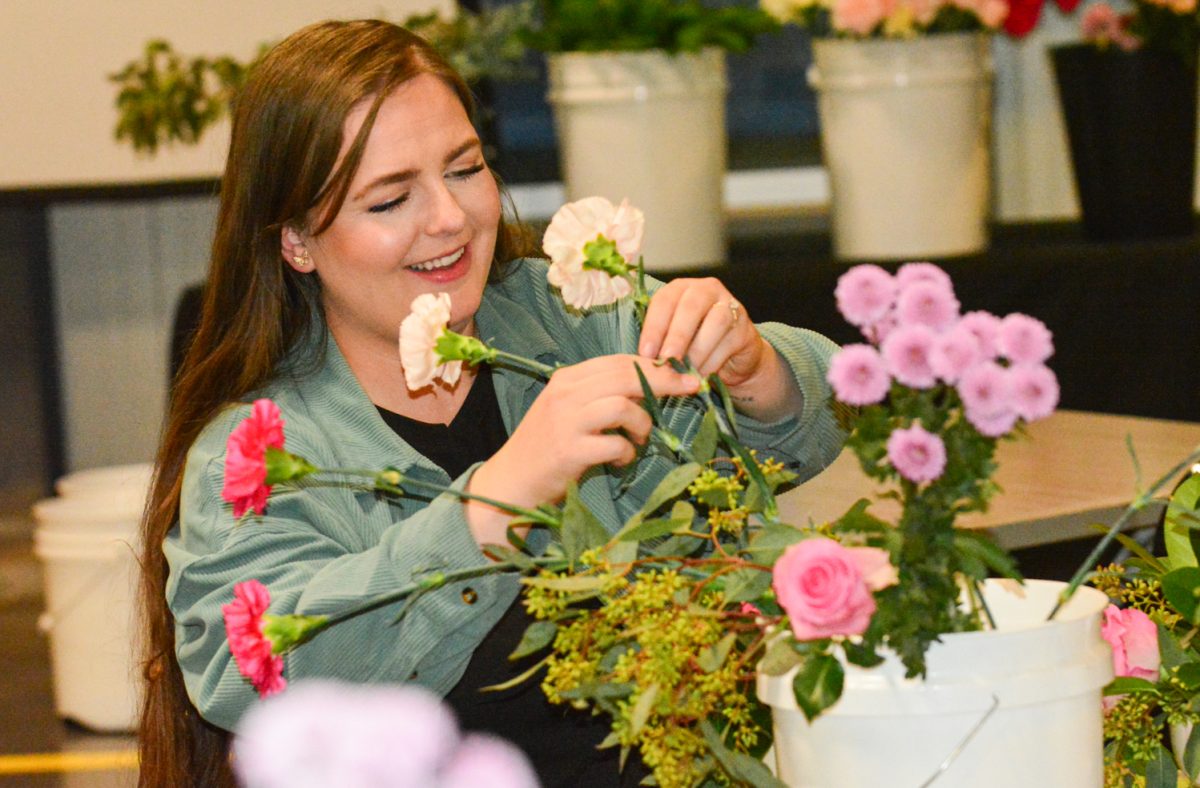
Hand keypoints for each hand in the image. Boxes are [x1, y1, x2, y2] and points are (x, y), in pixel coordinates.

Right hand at [465, 355, 699, 544]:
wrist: (511, 480)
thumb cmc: (546, 446)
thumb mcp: (569, 410)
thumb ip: (601, 394)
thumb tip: (650, 386)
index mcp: (567, 378)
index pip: (619, 361)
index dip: (656, 366)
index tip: (684, 374)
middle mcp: (565, 393)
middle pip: (626, 376)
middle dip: (664, 382)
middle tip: (688, 391)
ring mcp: (566, 421)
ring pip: (624, 406)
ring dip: (642, 424)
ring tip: (637, 440)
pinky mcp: (570, 450)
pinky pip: (616, 444)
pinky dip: (627, 453)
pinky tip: (619, 461)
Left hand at [638, 278, 802, 421]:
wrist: (730, 359)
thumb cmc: (692, 345)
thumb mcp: (670, 338)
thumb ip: (657, 340)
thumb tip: (640, 358)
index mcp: (681, 288)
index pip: (664, 301)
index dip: (653, 327)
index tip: (645, 352)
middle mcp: (706, 289)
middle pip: (691, 306)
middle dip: (676, 336)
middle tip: (666, 360)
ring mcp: (729, 306)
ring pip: (715, 322)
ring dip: (697, 350)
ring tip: (684, 371)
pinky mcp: (745, 328)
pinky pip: (728, 342)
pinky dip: (712, 361)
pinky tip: (700, 375)